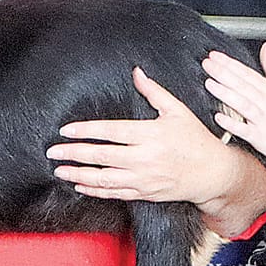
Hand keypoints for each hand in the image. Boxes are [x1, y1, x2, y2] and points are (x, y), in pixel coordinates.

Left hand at [48, 65, 258, 205]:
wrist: (212, 173)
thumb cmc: (195, 140)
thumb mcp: (177, 111)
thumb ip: (153, 92)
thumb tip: (136, 72)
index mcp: (149, 135)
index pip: (110, 132)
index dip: (86, 131)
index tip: (66, 131)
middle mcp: (144, 158)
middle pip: (101, 156)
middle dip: (74, 154)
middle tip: (53, 152)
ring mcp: (143, 178)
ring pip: (104, 179)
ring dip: (79, 175)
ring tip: (60, 170)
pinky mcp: (144, 193)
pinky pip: (114, 193)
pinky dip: (95, 190)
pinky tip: (80, 185)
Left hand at [205, 44, 265, 169]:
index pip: (247, 73)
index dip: (230, 63)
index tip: (215, 55)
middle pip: (242, 84)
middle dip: (223, 72)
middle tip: (207, 63)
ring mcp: (263, 120)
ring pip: (243, 103)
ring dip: (225, 93)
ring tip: (209, 84)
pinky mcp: (260, 137)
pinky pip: (244, 129)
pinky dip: (232, 123)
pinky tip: (218, 117)